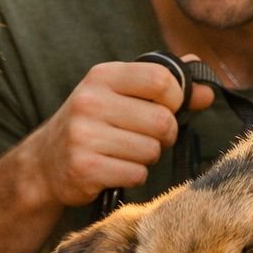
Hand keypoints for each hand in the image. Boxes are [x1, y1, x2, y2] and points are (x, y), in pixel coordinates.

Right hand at [22, 60, 213, 207]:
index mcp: (102, 76)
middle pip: (162, 121)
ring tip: (124, 153)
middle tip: (145, 137)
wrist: (44, 164)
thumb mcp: (119, 94)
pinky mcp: (85, 168)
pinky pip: (136, 174)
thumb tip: (208, 89)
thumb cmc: (92, 124)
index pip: (161, 80)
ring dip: (147, 158)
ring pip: (151, 151)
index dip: (175, 99)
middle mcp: (90, 102)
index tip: (166, 108)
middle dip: (164, 135)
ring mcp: (85, 136)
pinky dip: (133, 176)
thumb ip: (163, 87)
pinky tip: (114, 169)